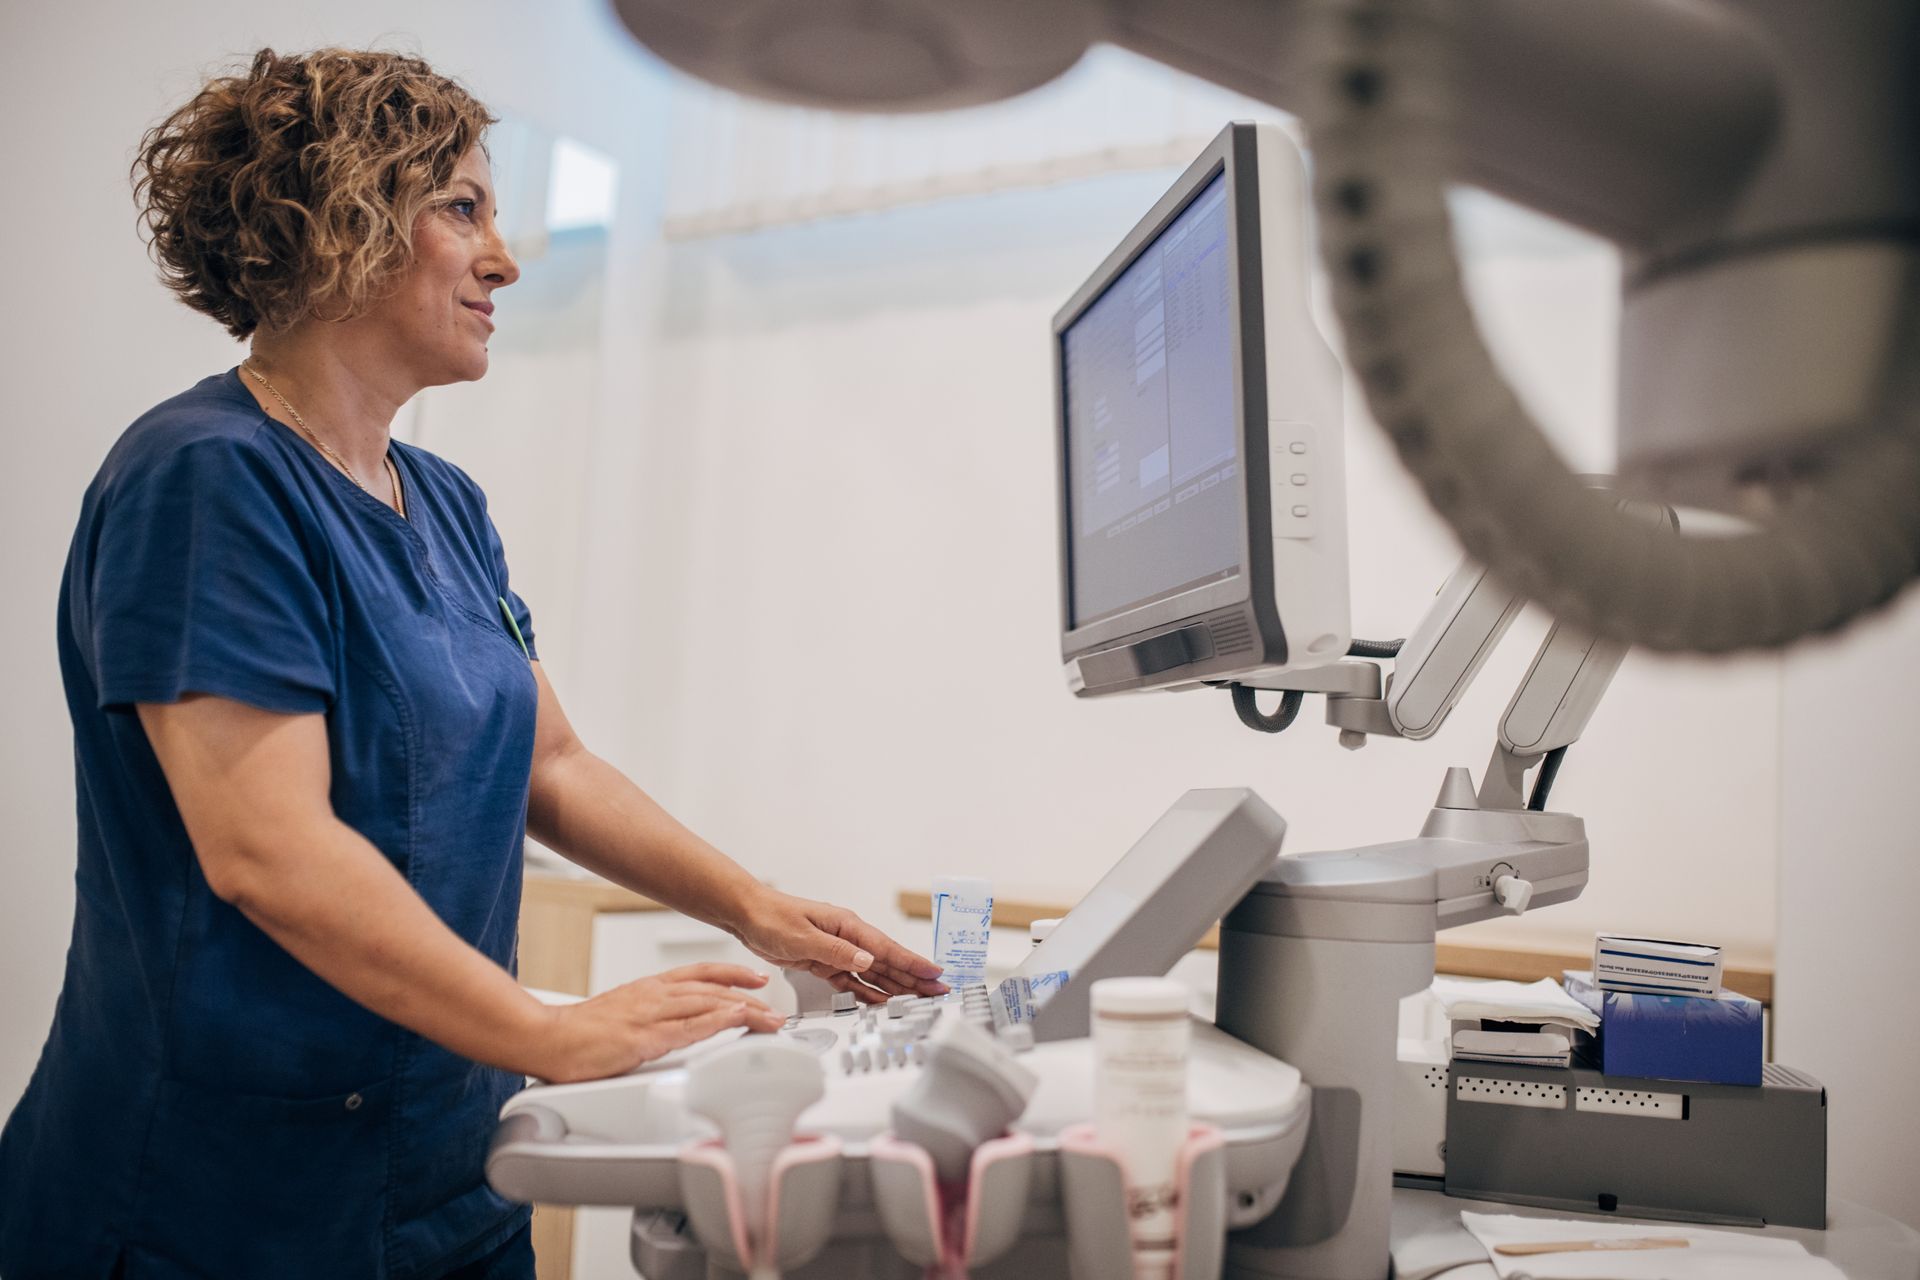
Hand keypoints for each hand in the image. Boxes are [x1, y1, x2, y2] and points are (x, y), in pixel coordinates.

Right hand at [534, 963, 785, 1082]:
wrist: (546, 1037)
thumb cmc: (578, 1032)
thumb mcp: (622, 1015)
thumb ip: (650, 1017)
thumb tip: (673, 1025)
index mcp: (649, 988)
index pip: (700, 973)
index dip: (733, 973)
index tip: (756, 977)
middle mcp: (654, 995)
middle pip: (712, 989)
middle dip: (749, 997)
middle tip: (775, 1008)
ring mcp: (650, 1015)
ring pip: (708, 1004)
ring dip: (744, 1010)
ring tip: (770, 1020)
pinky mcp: (644, 1038)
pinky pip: (688, 1027)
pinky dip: (717, 1022)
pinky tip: (737, 1022)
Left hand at [730, 889, 946, 1003]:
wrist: (748, 916)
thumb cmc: (773, 918)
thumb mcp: (803, 937)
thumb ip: (836, 952)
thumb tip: (868, 962)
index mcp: (847, 926)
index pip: (886, 948)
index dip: (912, 962)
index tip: (934, 972)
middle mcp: (848, 938)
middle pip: (887, 963)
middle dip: (913, 978)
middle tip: (937, 992)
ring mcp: (838, 951)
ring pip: (873, 974)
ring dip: (896, 987)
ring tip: (918, 1000)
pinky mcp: (825, 963)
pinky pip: (853, 981)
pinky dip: (868, 993)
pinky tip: (882, 1002)